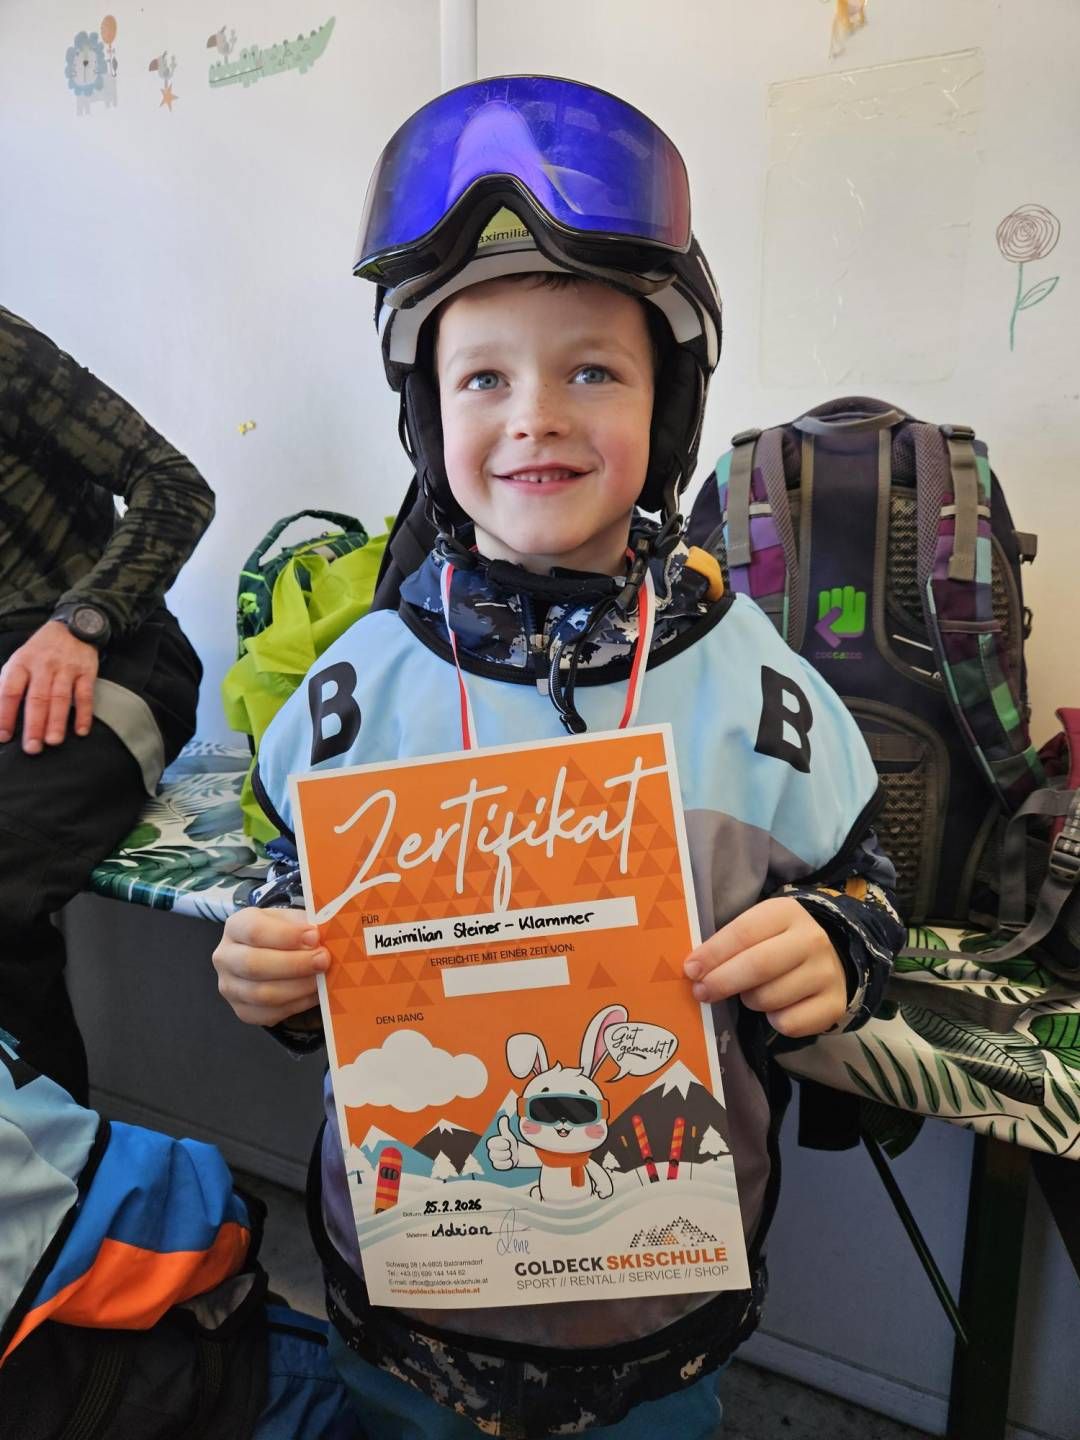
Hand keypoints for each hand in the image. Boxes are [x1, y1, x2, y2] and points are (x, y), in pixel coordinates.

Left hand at [0, 620, 98, 752]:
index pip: (10, 691)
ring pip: (61, 698)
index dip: (5, 714)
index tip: (4, 736)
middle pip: (37, 698)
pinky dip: (84, 713)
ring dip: (57, 721)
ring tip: (53, 741)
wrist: (72, 626)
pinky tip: (81, 730)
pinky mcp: (86, 671)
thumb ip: (8, 684)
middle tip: (32, 747)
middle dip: (34, 724)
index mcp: (21, 664)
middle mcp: (43, 666)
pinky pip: (85, 695)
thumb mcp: (19, 661)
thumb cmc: (40, 651)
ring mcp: (66, 669)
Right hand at [212, 906, 328, 1026]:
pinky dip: (297, 1005)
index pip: (255, 931)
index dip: (287, 936)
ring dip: (298, 988)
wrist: (270, 953)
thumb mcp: (291, 920)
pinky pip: (270, 1013)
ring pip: (262, 994)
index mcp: (236, 927)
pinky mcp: (242, 1010)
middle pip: (254, 965)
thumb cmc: (283, 934)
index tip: (315, 937)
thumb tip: (319, 940)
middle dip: (295, 965)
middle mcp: (225, 957)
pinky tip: (314, 994)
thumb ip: (304, 926)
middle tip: (323, 960)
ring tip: (322, 979)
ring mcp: (230, 987)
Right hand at [487, 1114, 518, 1169]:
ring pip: (495, 1161)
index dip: (500, 1144)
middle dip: (504, 1152)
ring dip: (506, 1158)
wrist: (519, 1154)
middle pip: (492, 1154)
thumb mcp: (509, 1135)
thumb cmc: (512, 1143)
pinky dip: (506, 1164)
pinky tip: (511, 1161)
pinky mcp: (498, 1166)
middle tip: (511, 1150)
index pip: (490, 1144)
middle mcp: (491, 1151)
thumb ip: (504, 1128)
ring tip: (511, 1155)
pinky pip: (498, 1166)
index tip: (508, 1143)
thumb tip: (504, 1117)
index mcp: (492, 1142)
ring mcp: (494, 1159)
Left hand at [683, 897, 847, 1037]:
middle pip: (757, 966)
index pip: (743, 932)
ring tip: (750, 993)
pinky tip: (776, 1007)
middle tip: (701, 992)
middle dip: (722, 982)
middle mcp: (812, 940)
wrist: (829, 958)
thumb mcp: (757, 930)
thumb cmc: (777, 943)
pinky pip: (788, 1024)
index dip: (713, 953)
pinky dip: (773, 1020)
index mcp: (786, 912)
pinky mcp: (834, 1005)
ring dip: (749, 1001)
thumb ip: (728, 944)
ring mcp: (826, 973)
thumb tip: (692, 969)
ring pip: (769, 998)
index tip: (690, 970)